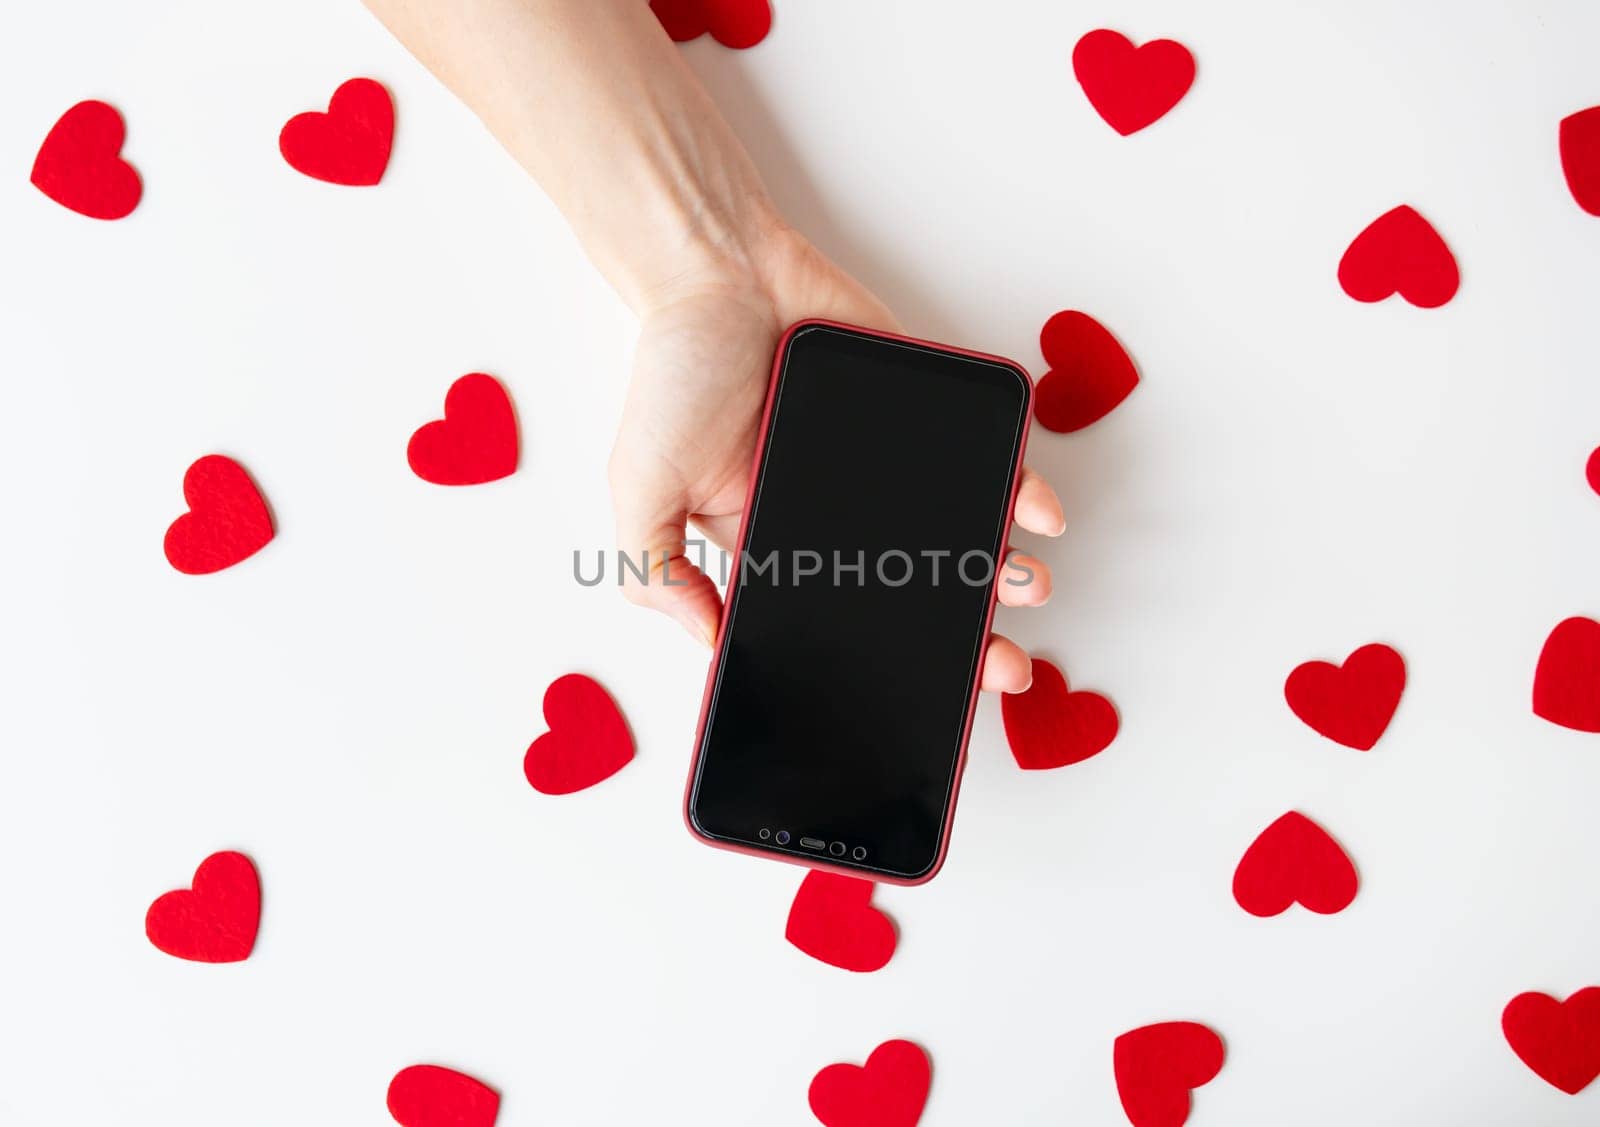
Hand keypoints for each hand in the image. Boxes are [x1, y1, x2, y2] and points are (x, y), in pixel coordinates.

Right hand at [608, 227, 1063, 692]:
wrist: (717, 272)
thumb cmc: (674, 377)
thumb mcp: (640, 488)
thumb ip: (659, 573)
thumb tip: (712, 644)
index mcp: (776, 546)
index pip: (842, 625)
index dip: (885, 666)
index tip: (928, 699)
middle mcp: (840, 517)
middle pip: (916, 593)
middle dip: (968, 634)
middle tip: (1005, 664)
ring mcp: (889, 468)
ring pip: (960, 533)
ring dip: (1004, 569)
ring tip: (1027, 588)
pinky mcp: (925, 415)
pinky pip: (983, 458)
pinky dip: (1019, 487)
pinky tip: (1040, 515)